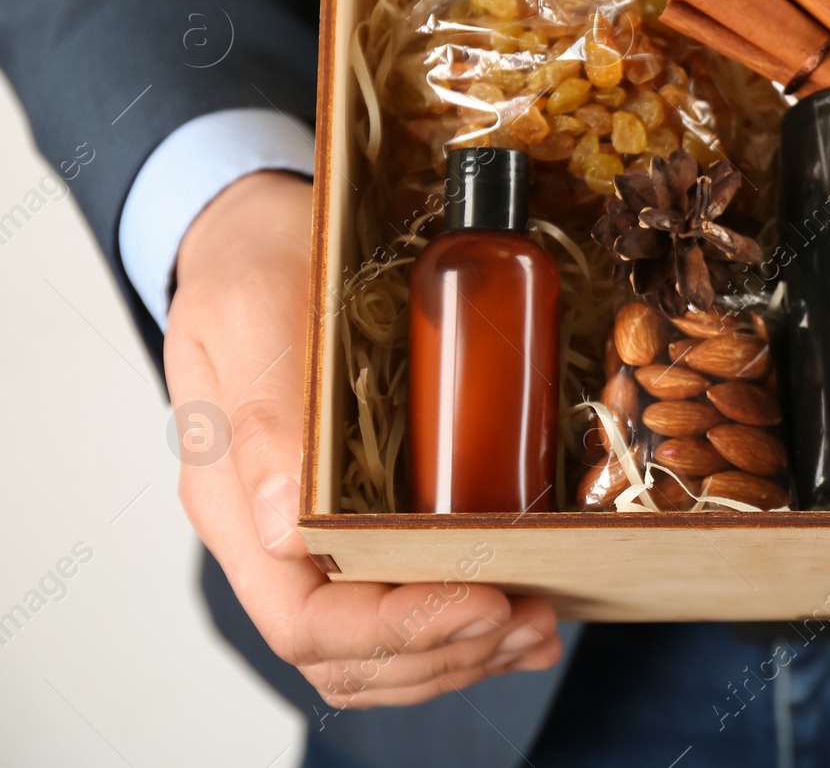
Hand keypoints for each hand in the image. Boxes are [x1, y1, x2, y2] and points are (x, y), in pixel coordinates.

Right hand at [167, 171, 560, 706]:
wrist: (254, 231)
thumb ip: (263, 418)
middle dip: (446, 649)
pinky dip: (462, 626)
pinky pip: (400, 603)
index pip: (304, 621)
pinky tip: (521, 612)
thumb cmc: (250, 263)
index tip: (485, 600)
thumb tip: (286, 529)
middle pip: (349, 653)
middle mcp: (269, 535)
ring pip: (377, 648)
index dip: (397, 630)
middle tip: (532, 615)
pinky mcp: (358, 515)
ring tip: (539, 627)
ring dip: (462, 652)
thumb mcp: (251, 312)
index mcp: (235, 502)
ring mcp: (310, 533)